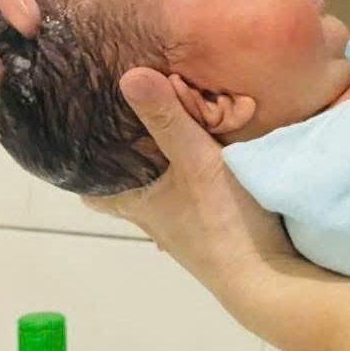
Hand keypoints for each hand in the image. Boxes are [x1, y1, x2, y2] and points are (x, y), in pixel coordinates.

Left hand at [80, 67, 298, 306]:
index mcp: (136, 202)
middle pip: (126, 181)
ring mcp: (181, 223)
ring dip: (161, 160)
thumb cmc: (223, 222)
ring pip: (158, 185)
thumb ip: (168, 120)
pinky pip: (186, 191)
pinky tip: (204, 151)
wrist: (265, 276)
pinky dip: (186, 170)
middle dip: (126, 152)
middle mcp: (152, 216)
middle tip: (131, 114)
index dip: (83, 159)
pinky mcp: (208, 224)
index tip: (84, 129)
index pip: (91, 184)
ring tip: (167, 121)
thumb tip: (128, 74)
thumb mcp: (197, 162)